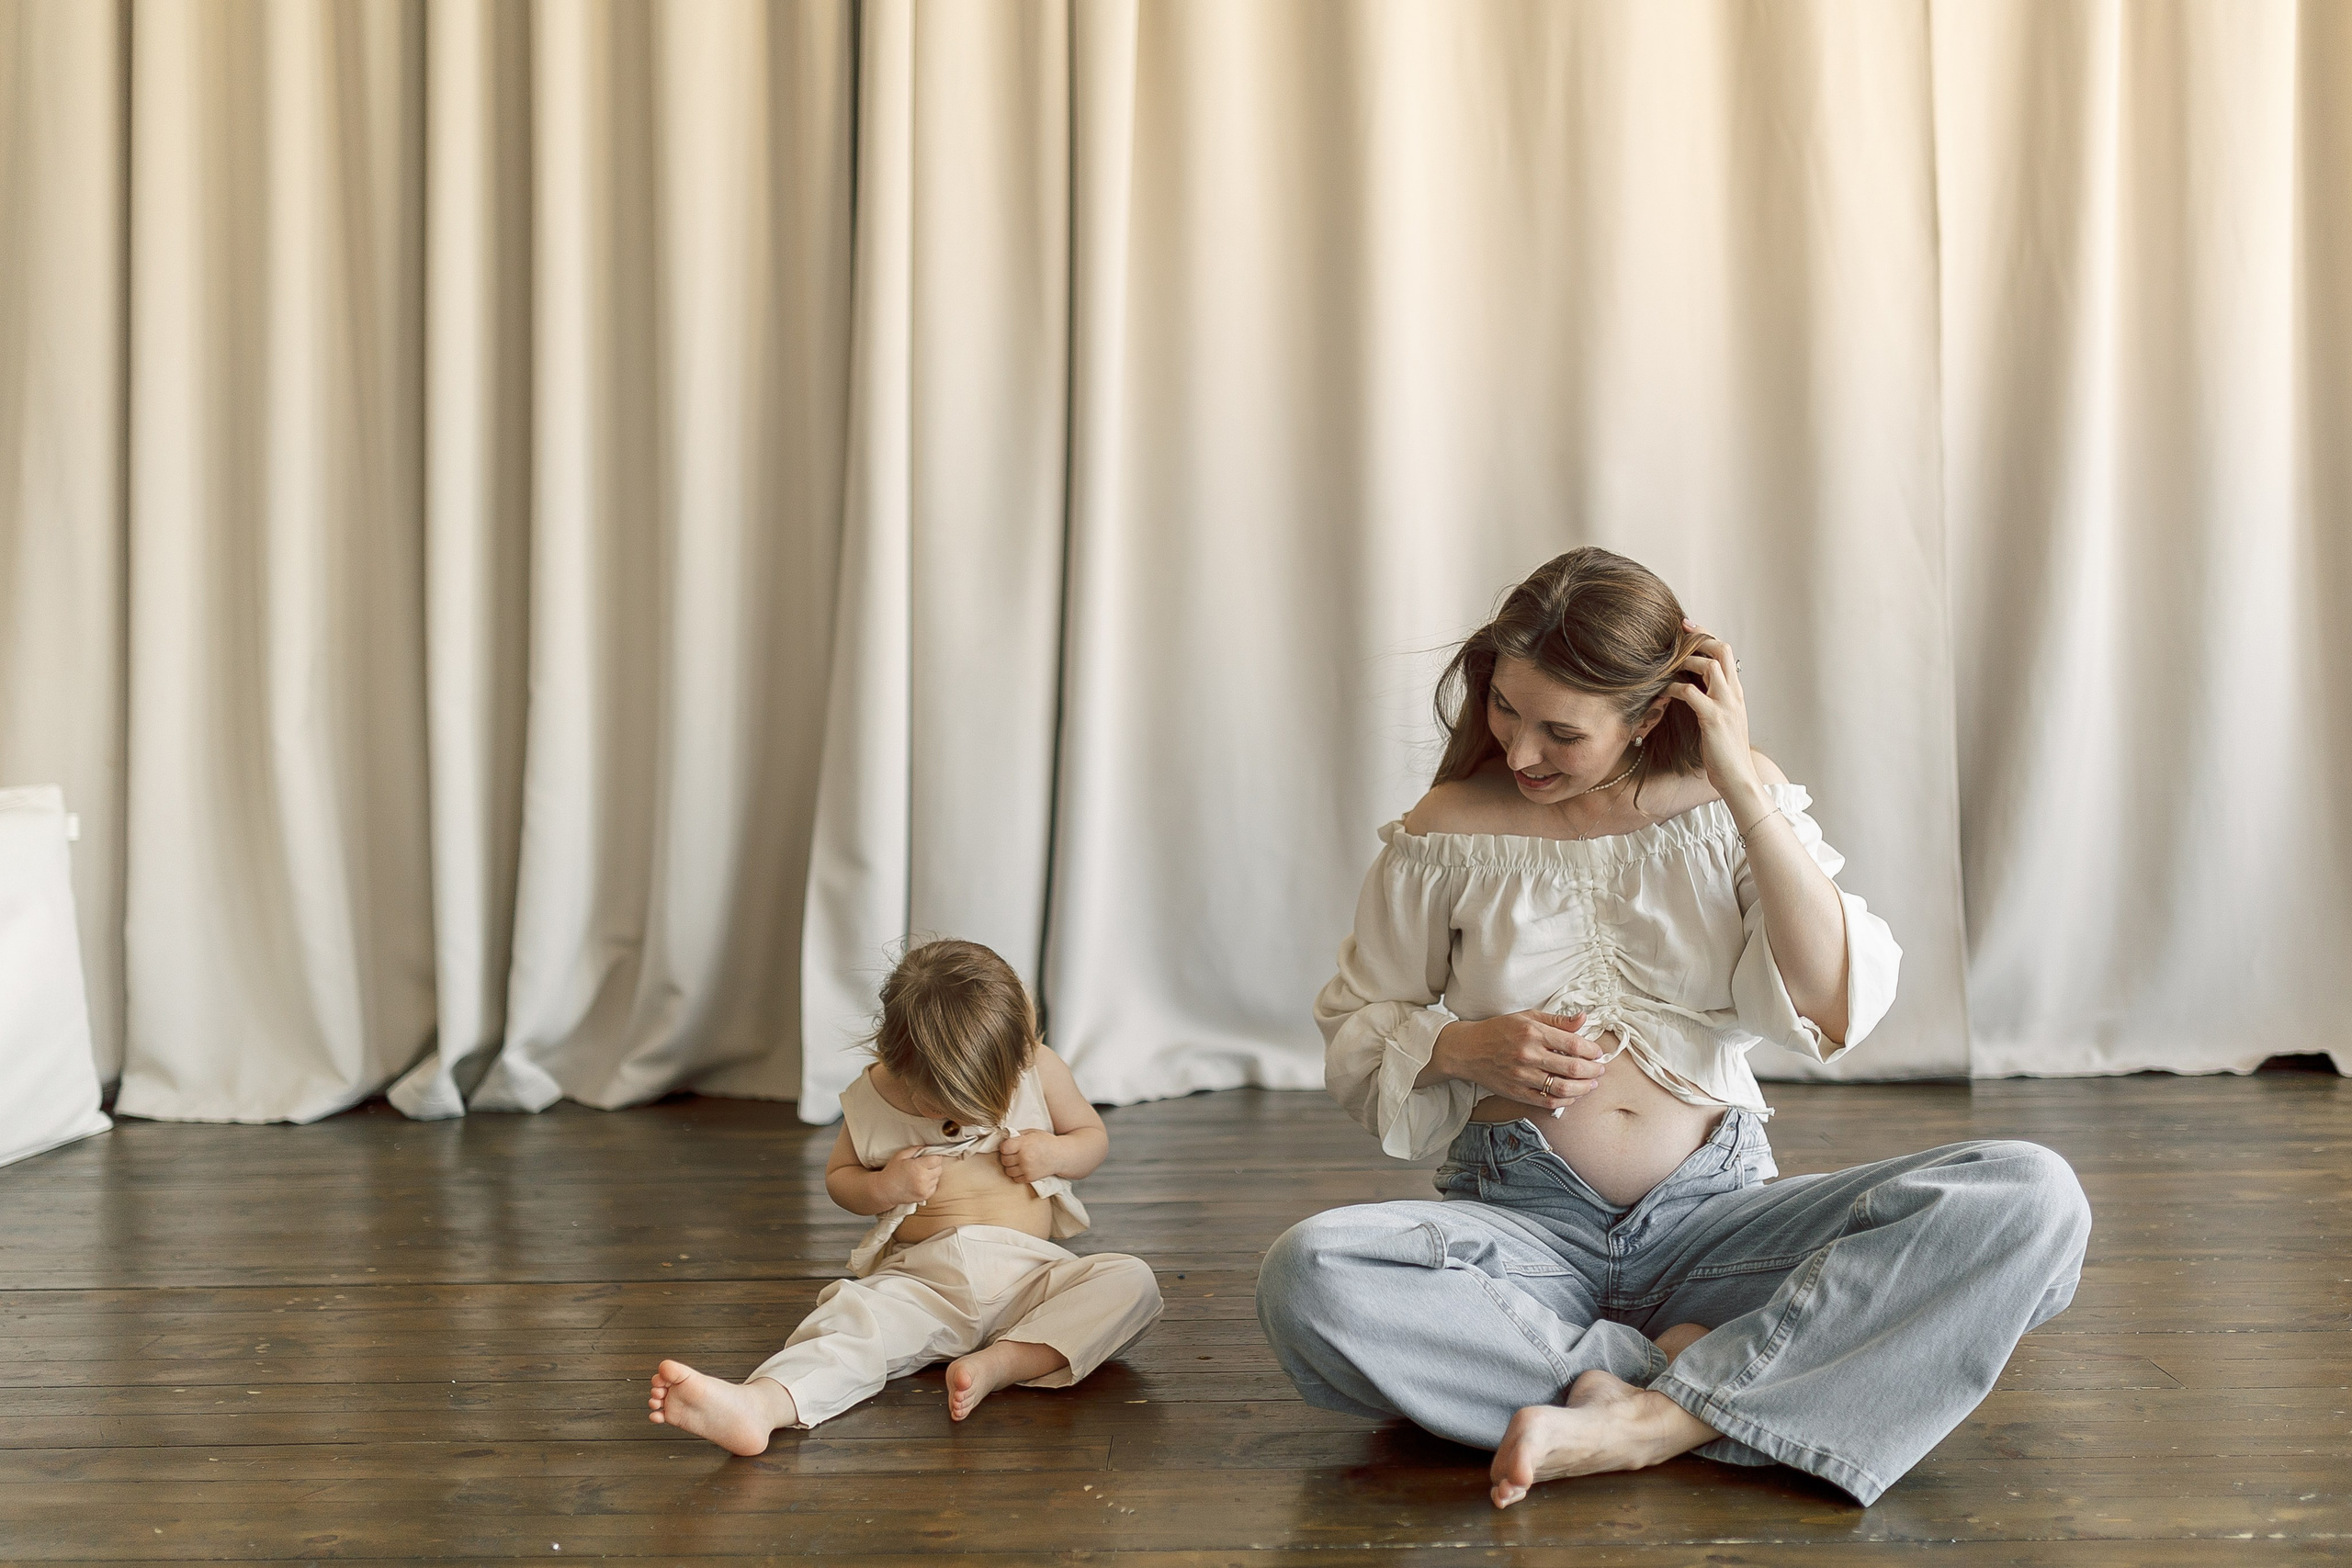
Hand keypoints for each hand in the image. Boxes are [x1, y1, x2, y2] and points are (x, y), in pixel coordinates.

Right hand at [876, 1147, 944, 1206]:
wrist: (885, 1190)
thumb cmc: (892, 1171)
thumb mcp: (901, 1155)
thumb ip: (915, 1149)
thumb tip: (928, 1147)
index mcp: (918, 1167)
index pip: (937, 1159)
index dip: (934, 1156)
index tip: (930, 1157)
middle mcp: (923, 1179)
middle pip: (939, 1169)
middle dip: (934, 1165)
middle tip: (924, 1165)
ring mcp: (924, 1189)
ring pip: (937, 1178)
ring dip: (932, 1175)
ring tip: (920, 1174)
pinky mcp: (924, 1196)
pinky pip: (934, 1187)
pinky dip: (930, 1184)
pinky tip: (920, 1182)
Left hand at [998, 1132, 1060, 1183]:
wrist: (1061, 1155)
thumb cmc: (1046, 1142)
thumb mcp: (1032, 1132)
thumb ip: (1017, 1135)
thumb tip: (1004, 1139)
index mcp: (1024, 1144)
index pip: (1004, 1148)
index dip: (1005, 1147)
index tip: (1010, 1146)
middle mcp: (1024, 1157)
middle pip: (1004, 1160)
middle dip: (1007, 1157)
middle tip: (1014, 1154)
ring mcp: (1027, 1169)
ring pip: (1008, 1171)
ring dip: (1011, 1167)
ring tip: (1018, 1162)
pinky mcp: (1030, 1178)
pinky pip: (1015, 1179)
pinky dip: (1017, 1175)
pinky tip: (1023, 1168)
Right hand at [1430, 1011, 1605, 1109]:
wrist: (1468, 1050)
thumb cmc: (1498, 1031)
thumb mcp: (1527, 1017)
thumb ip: (1557, 1020)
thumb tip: (1583, 1018)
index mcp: (1533, 1032)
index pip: (1574, 1044)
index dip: (1592, 1050)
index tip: (1597, 1053)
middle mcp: (1529, 1055)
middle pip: (1574, 1068)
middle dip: (1594, 1070)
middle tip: (1600, 1070)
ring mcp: (1523, 1076)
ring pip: (1564, 1088)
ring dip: (1584, 1088)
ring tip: (1591, 1084)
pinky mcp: (1517, 1092)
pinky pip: (1547, 1101)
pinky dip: (1565, 1101)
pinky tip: (1572, 1095)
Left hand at [1672, 620, 1761, 802]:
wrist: (1738, 777)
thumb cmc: (1725, 752)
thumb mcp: (1723, 720)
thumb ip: (1714, 701)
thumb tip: (1694, 687)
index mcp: (1736, 692)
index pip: (1726, 653)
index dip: (1707, 636)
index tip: (1689, 627)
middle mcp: (1734, 693)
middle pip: (1722, 650)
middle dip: (1700, 636)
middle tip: (1679, 630)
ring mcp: (1726, 705)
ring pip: (1709, 666)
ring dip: (1686, 661)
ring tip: (1668, 664)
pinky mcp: (1713, 719)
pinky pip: (1691, 693)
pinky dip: (1674, 688)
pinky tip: (1663, 691)